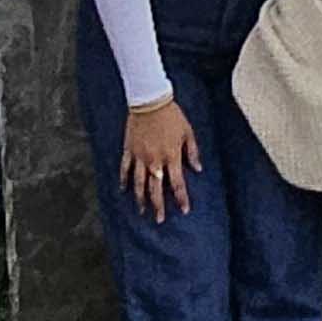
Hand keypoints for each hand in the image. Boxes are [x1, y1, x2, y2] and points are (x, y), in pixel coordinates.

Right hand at [119, 99, 198, 219]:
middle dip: (158, 206)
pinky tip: (123, 190)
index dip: (181, 198)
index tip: (184, 210)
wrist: (150, 101)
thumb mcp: (188, 132)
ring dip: (140, 199)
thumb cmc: (172, 115)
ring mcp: (140, 156)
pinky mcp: (129, 150)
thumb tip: (198, 169)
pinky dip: (124, 180)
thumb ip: (192, 152)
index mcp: (171, 156)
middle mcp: (155, 160)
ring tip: (142, 211)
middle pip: (156, 189)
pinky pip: (125, 169)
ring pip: (139, 183)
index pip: (177, 184)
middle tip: (160, 219)